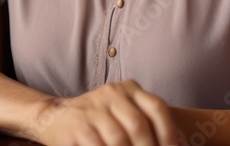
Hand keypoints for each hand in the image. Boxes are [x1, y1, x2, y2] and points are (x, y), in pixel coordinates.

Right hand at [35, 80, 181, 145]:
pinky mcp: (77, 126)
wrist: (55, 117)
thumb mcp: (122, 111)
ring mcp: (93, 109)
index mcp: (129, 89)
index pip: (157, 107)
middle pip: (139, 125)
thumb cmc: (99, 119)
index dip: (169, 133)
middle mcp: (112, 94)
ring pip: (119, 139)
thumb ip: (144, 122)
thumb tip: (174, 145)